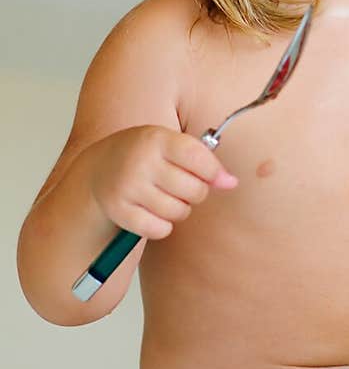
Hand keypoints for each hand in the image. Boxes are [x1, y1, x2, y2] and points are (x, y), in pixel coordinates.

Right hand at [89, 125, 237, 239]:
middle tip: (180, 186)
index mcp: (157, 139)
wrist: (99, 168)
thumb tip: (231, 183)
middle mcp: (141, 161)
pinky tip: (150, 211)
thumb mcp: (171, 145)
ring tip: (163, 196)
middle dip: (195, 193)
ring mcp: (128, 187)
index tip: (212, 177)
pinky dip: (161, 226)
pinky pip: (160, 230)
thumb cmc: (145, 156)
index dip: (213, 172)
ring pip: (179, 212)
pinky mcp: (120, 211)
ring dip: (178, 210)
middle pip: (195, 191)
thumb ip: (203, 160)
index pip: (199, 158)